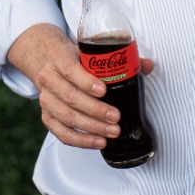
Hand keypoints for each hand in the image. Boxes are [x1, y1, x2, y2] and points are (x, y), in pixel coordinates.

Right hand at [7, 25, 153, 149]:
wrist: (51, 66)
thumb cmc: (77, 60)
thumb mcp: (91, 52)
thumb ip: (120, 58)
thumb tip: (148, 65)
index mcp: (59, 57)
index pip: (70, 69)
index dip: (86, 81)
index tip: (104, 90)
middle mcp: (48, 78)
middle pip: (70, 97)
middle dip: (95, 110)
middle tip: (116, 117)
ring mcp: (45, 99)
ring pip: (66, 117)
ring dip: (91, 127)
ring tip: (112, 132)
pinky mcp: (47, 117)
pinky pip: (62, 133)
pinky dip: (81, 140)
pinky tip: (99, 142)